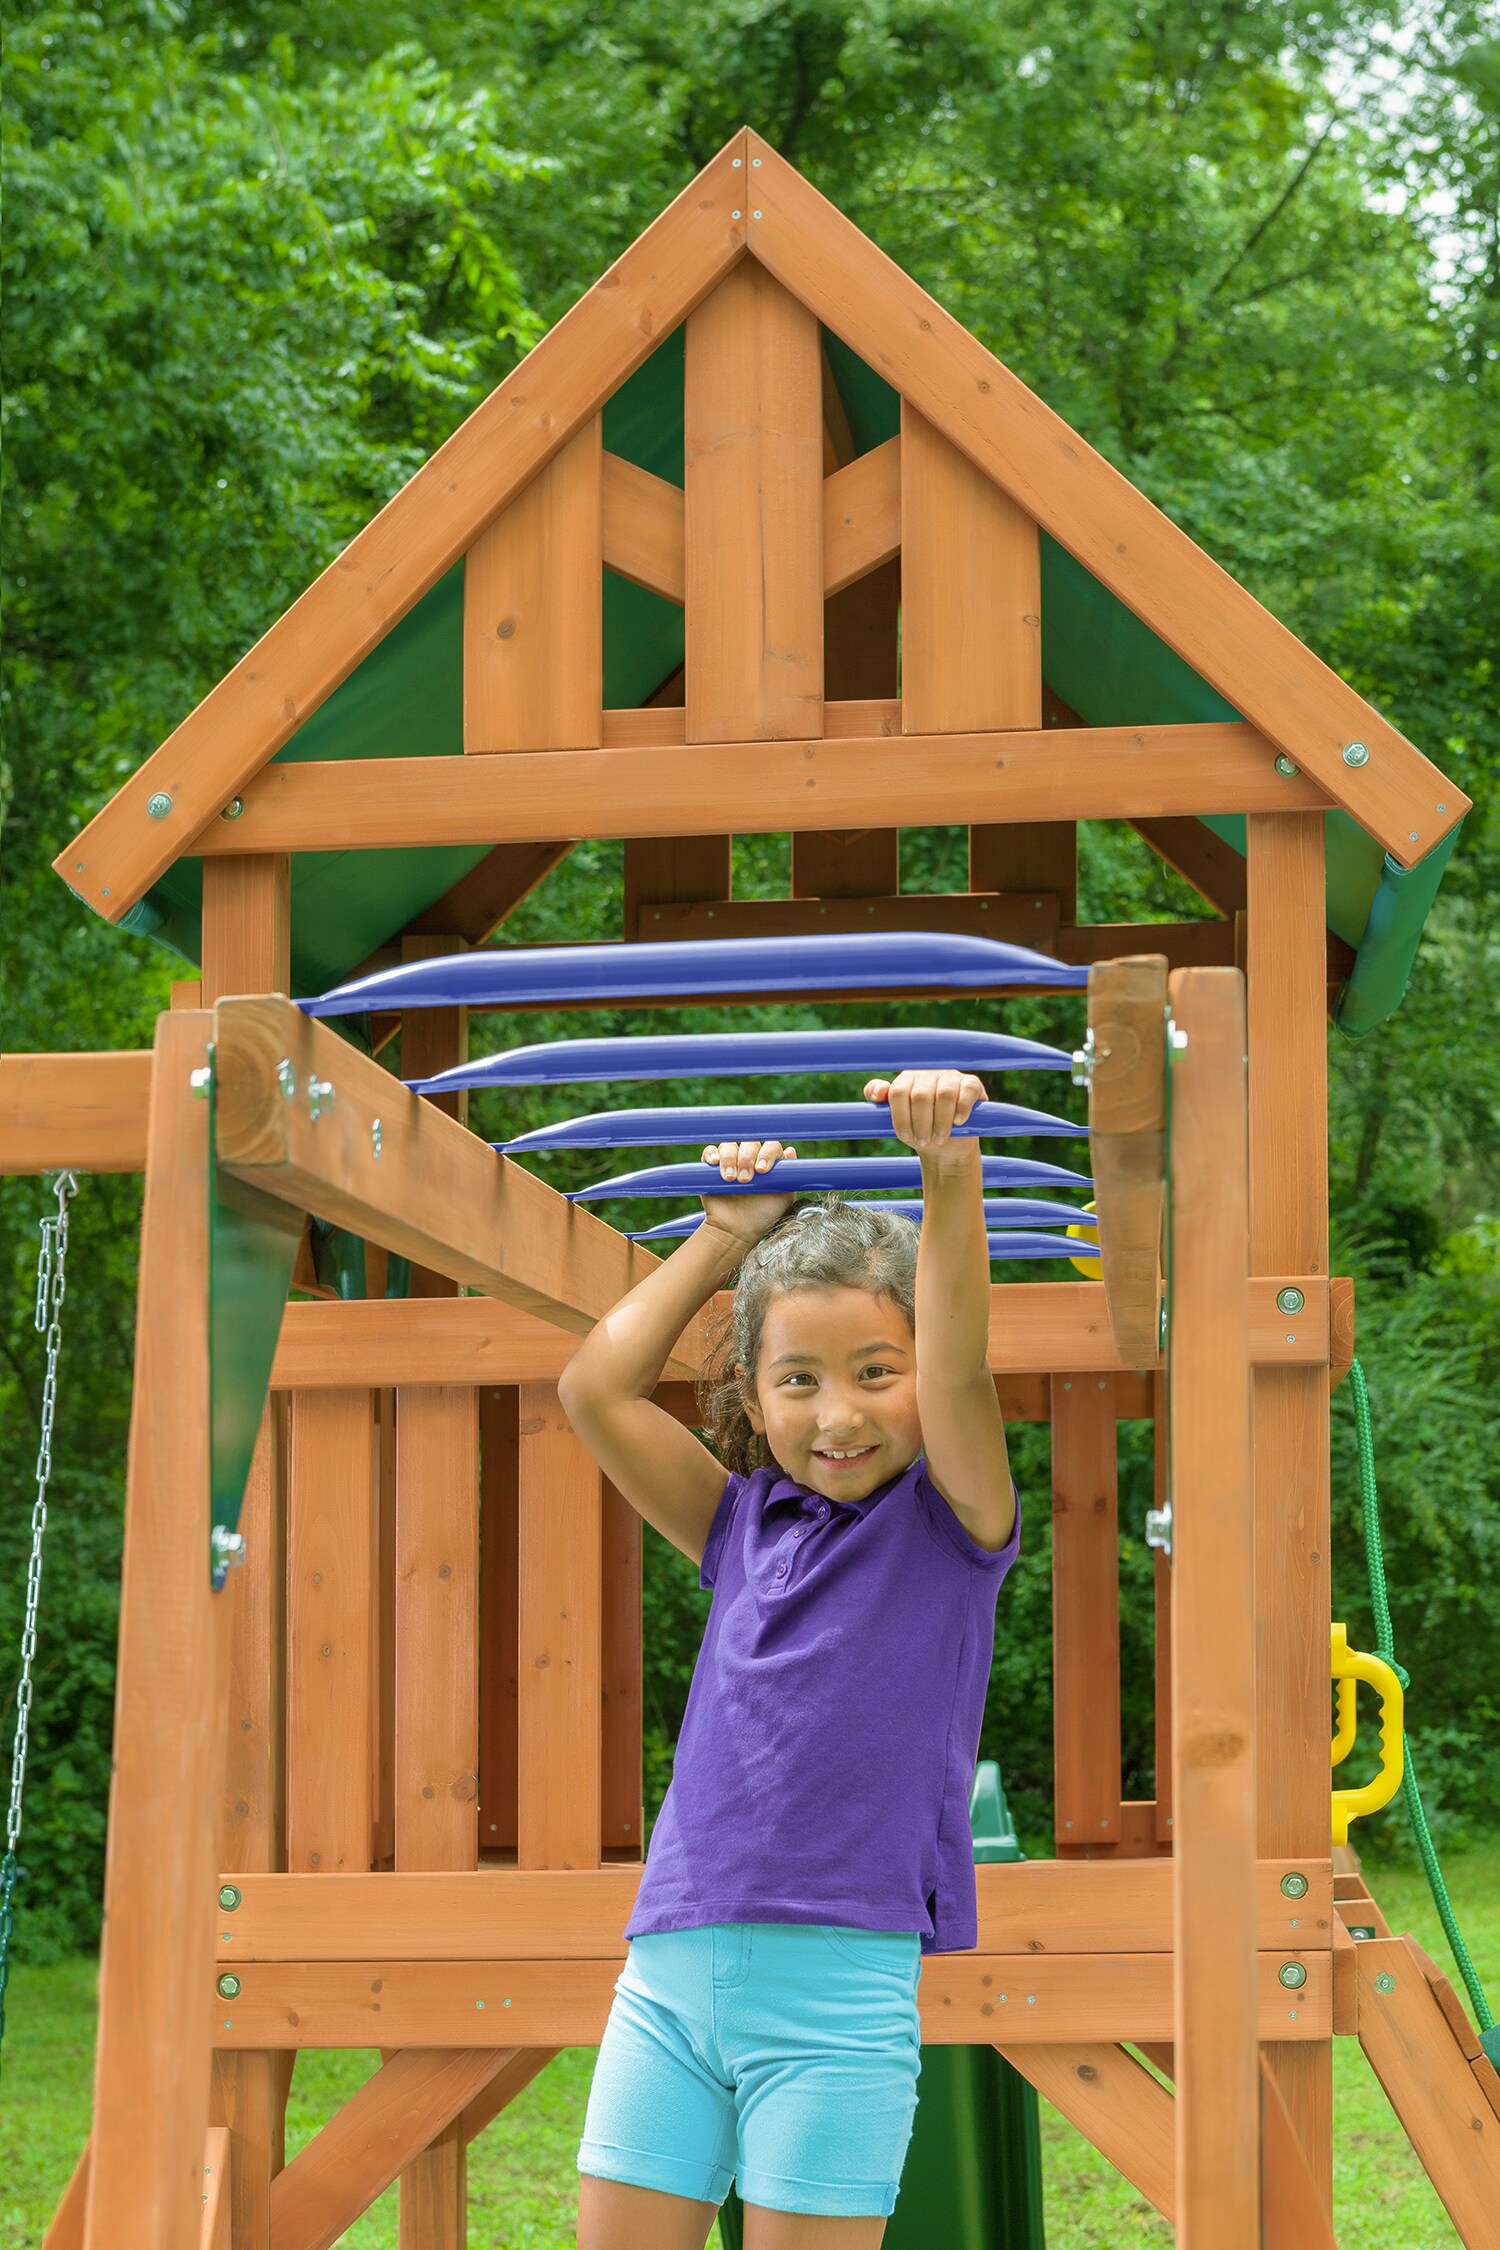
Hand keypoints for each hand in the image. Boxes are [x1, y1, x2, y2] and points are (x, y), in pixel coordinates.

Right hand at [700, 1140, 799, 1246]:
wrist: (737, 1232)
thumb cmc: (762, 1216)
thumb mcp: (783, 1198)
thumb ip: (790, 1176)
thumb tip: (790, 1151)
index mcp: (769, 1163)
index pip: (771, 1146)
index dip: (767, 1153)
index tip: (762, 1170)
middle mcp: (751, 1159)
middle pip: (749, 1143)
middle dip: (747, 1159)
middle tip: (745, 1180)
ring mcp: (731, 1161)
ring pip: (729, 1146)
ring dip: (729, 1159)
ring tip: (730, 1179)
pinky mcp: (712, 1168)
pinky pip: (710, 1151)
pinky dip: (711, 1154)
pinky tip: (715, 1163)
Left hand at [864, 1070, 984, 1151]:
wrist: (949, 1145)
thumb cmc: (919, 1130)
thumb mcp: (896, 1119)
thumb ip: (877, 1100)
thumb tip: (880, 1091)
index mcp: (907, 1079)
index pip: (897, 1092)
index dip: (900, 1117)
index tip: (905, 1137)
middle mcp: (928, 1073)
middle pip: (920, 1096)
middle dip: (920, 1124)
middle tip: (923, 1141)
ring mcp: (951, 1076)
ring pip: (944, 1094)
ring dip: (941, 1122)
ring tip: (938, 1139)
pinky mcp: (971, 1084)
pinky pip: (966, 1091)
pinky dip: (961, 1109)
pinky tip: (958, 1122)